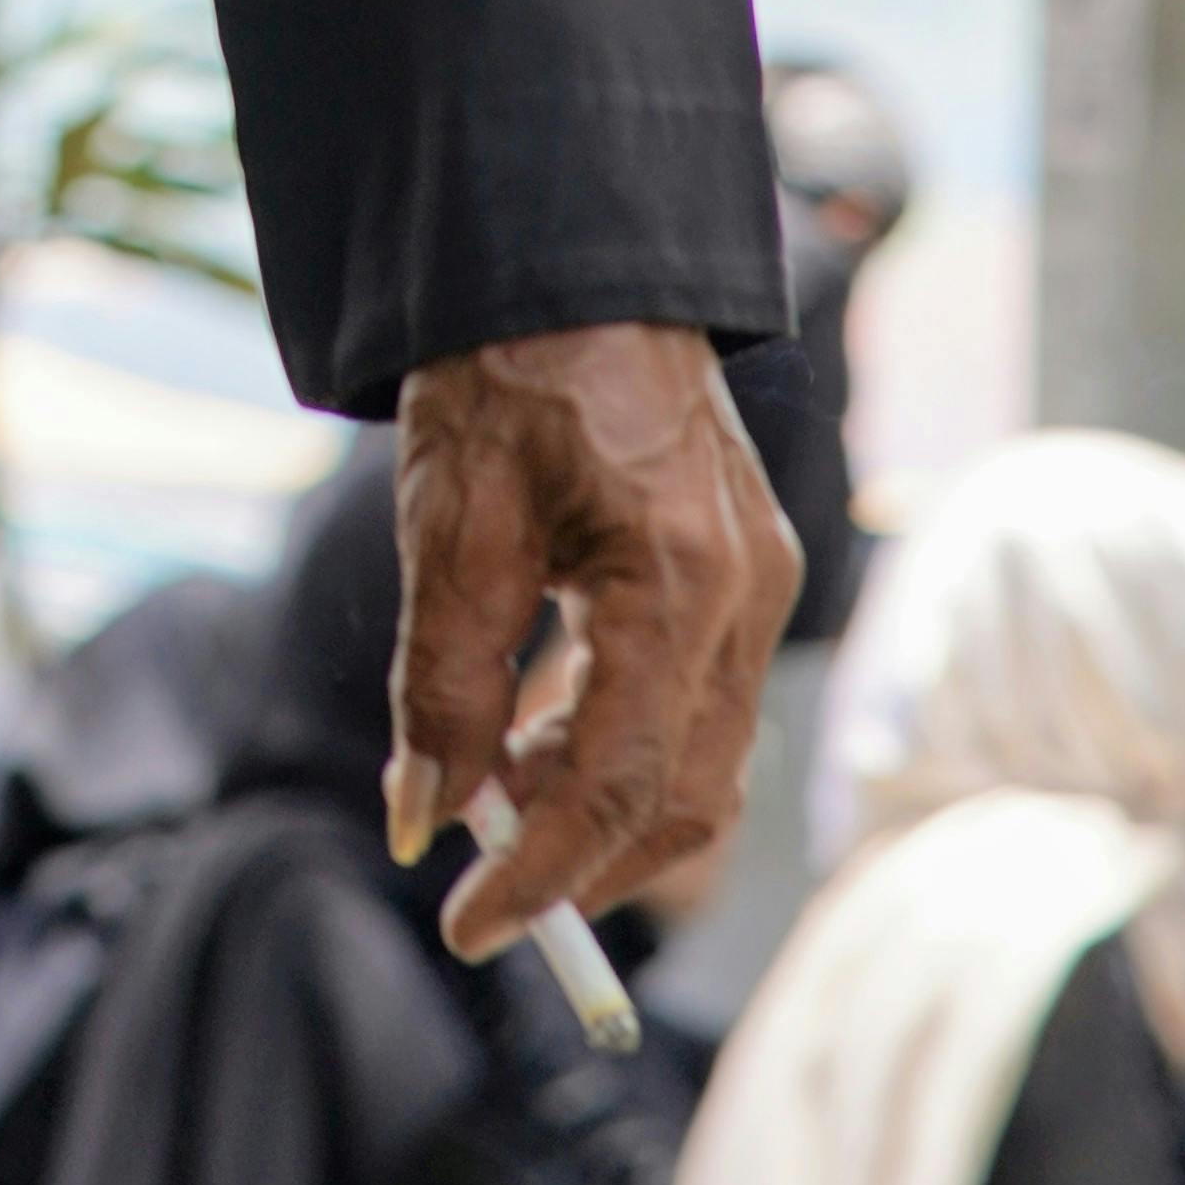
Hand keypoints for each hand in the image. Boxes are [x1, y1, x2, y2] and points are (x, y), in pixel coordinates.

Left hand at [391, 319, 799, 959]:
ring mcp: (759, 582)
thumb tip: (424, 824)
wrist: (567, 256)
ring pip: (698, 760)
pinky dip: (620, 740)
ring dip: (597, 802)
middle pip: (682, 795)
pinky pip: (696, 701)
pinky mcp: (745, 569)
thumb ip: (442, 686)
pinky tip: (538, 726)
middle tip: (479, 882)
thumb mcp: (451, 528)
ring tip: (494, 787)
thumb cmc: (503, 372)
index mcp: (679, 583)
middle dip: (581, 859)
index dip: (544, 877)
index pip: (621, 788)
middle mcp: (745, 595)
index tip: (467, 927)